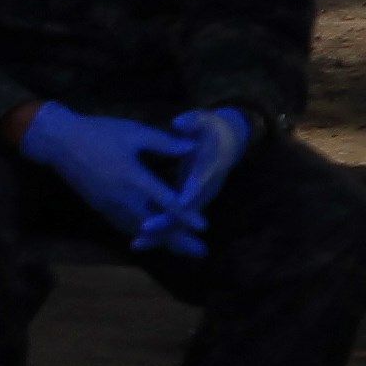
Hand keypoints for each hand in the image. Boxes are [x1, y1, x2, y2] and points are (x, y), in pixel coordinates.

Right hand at [15, 100, 191, 243]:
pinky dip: (140, 235)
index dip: (186, 215)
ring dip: (161, 242)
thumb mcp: (133, 132)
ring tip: (181, 251)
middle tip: (200, 252)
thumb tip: (192, 146)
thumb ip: (163, 142)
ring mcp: (110, 206)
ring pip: (140, 230)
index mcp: (134, 178)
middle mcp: (123, 198)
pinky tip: (150, 239)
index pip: (166, 202)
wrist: (59, 142)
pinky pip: (124, 226)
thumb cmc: (98, 133)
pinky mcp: (100, 207)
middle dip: (178, 240)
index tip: (204, 227)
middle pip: (156, 226)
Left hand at [140, 107, 252, 257]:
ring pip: (180, 222)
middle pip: (187, 212)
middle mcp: (205, 190)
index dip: (187, 196)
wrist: (229, 142)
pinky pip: (174, 221)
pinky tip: (138, 239)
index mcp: (208, 170)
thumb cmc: (213, 129)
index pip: (197, 186)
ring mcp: (198, 199)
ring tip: (136, 244)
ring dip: (160, 234)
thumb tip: (180, 122)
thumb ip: (193, 122)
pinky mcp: (190, 204)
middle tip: (143, 230)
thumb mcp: (205, 120)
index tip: (174, 204)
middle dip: (167, 223)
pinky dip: (159, 231)